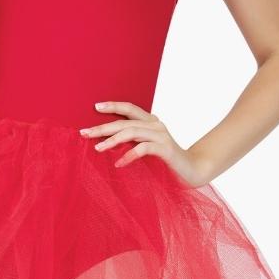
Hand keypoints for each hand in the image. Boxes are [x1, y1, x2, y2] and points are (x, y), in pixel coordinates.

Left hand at [79, 101, 211, 187]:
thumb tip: (107, 143)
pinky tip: (119, 164)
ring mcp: (161, 136)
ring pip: (132, 132)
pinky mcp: (165, 149)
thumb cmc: (166, 162)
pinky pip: (143, 149)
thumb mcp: (147, 149)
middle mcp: (156, 125)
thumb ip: (133, 142)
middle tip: (85, 132)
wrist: (193, 172)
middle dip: (103, 127)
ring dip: (112, 140)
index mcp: (151, 122)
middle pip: (125, 122)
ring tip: (98, 148)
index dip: (113, 106)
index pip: (130, 109)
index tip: (95, 107)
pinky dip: (129, 156)